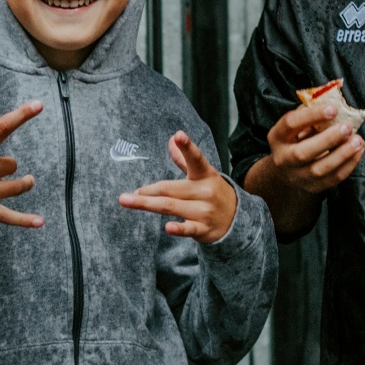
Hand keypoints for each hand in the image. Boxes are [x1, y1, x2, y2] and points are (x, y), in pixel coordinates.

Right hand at [0, 102, 44, 227]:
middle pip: (12, 164)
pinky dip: (25, 220)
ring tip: (26, 180)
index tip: (39, 104)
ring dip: (23, 183)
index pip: (4, 126)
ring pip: (19, 186)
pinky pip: (9, 217)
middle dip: (4, 164)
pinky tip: (40, 222)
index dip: (23, 114)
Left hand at [119, 133, 238, 241]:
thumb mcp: (203, 174)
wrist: (238, 220)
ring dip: (147, 204)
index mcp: (205, 175)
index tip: (178, 135)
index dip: (187, 147)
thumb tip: (171, 139)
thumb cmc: (213, 193)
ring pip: (171, 206)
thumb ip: (185, 159)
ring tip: (128, 201)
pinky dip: (178, 228)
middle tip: (126, 195)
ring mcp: (204, 211)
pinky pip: (189, 229)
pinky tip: (167, 227)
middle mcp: (205, 191)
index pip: (195, 159)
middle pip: (170, 189)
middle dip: (147, 191)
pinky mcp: (203, 229)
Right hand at [262, 99, 364, 196]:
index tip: (333, 108)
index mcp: (278, 137)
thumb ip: (310, 111)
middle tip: (347, 127)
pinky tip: (358, 151)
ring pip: (320, 169)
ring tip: (358, 141)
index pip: (290, 124)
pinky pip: (333, 179)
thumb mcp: (296, 124)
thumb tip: (332, 98)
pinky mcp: (314, 187)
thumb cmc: (296, 139)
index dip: (311, 115)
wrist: (288, 171)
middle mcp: (284, 159)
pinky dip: (349, 165)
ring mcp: (298, 176)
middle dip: (328, 139)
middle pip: (303, 153)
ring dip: (342, 155)